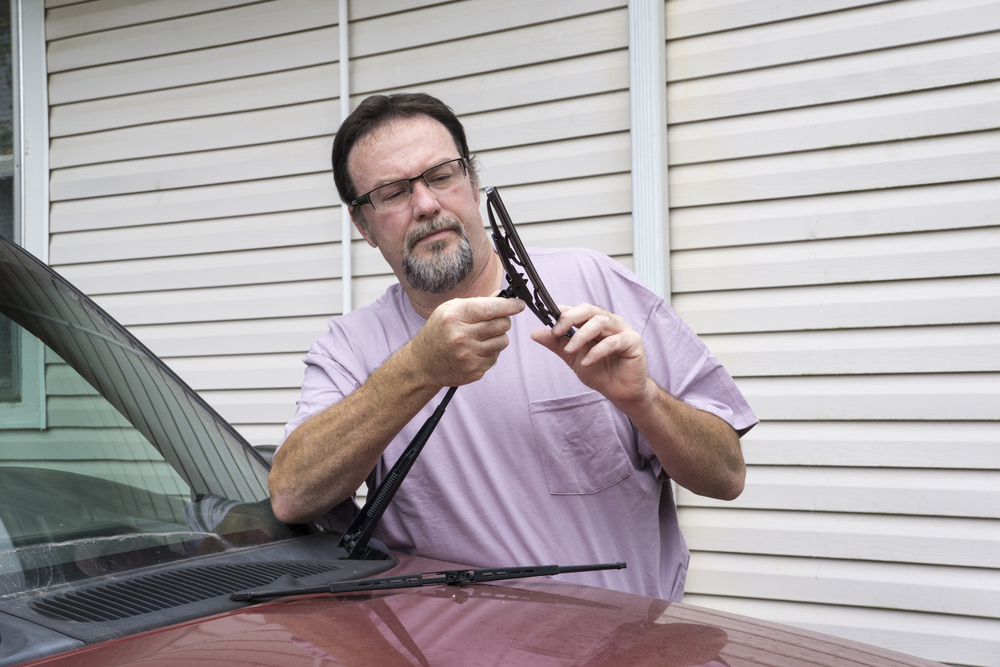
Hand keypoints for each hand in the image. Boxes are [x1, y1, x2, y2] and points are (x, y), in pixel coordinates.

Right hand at [409, 295, 524, 387]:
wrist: (423, 363)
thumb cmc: (437, 333)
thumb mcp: (449, 310)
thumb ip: (476, 303)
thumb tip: (500, 296)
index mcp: (455, 317)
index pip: (491, 308)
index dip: (510, 305)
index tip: (519, 305)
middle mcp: (461, 336)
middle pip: (502, 325)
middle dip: (503, 320)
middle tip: (495, 320)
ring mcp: (468, 356)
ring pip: (502, 342)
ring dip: (498, 337)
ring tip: (483, 336)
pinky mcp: (473, 371)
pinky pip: (495, 358)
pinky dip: (490, 352)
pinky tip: (476, 350)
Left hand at [530, 303, 649, 408]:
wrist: (620, 392)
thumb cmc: (600, 372)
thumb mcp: (572, 357)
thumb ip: (556, 344)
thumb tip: (535, 333)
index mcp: (594, 322)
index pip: (577, 310)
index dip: (562, 312)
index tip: (546, 318)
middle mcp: (609, 322)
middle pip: (589, 310)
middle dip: (570, 318)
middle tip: (556, 332)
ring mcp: (622, 330)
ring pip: (600, 322)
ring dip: (581, 335)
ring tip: (570, 350)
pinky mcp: (633, 342)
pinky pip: (613, 341)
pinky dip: (597, 351)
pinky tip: (586, 362)